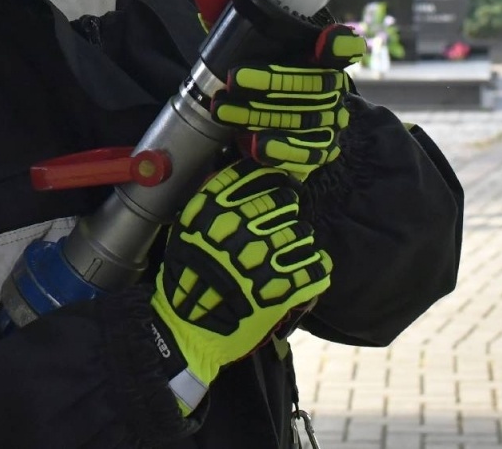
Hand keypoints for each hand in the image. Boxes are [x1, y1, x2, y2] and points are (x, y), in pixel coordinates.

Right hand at [151, 163, 331, 412]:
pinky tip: (301, 275)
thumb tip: (242, 171)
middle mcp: (238, 230)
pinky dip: (313, 270)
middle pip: (285, 202)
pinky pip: (316, 268)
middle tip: (281, 227)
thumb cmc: (187, 277)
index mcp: (212, 211)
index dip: (274, 182)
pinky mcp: (281, 290)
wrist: (190, 330)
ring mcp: (261, 260)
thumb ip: (211, 199)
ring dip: (300, 243)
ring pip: (304, 234)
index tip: (277, 191)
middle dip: (287, 213)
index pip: (259, 177)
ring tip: (289, 254)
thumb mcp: (186, 230)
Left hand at [209, 25, 363, 181]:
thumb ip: (226, 11)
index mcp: (320, 55)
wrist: (261, 119)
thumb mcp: (239, 38)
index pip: (345, 47)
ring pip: (303, 118)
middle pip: (313, 84)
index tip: (326, 42)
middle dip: (270, 80)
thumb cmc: (255, 67)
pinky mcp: (318, 150)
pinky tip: (253, 144)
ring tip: (222, 110)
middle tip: (232, 79)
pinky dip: (279, 148)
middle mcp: (332, 87)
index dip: (341, 44)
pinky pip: (305, 152)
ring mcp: (328, 121)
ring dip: (259, 114)